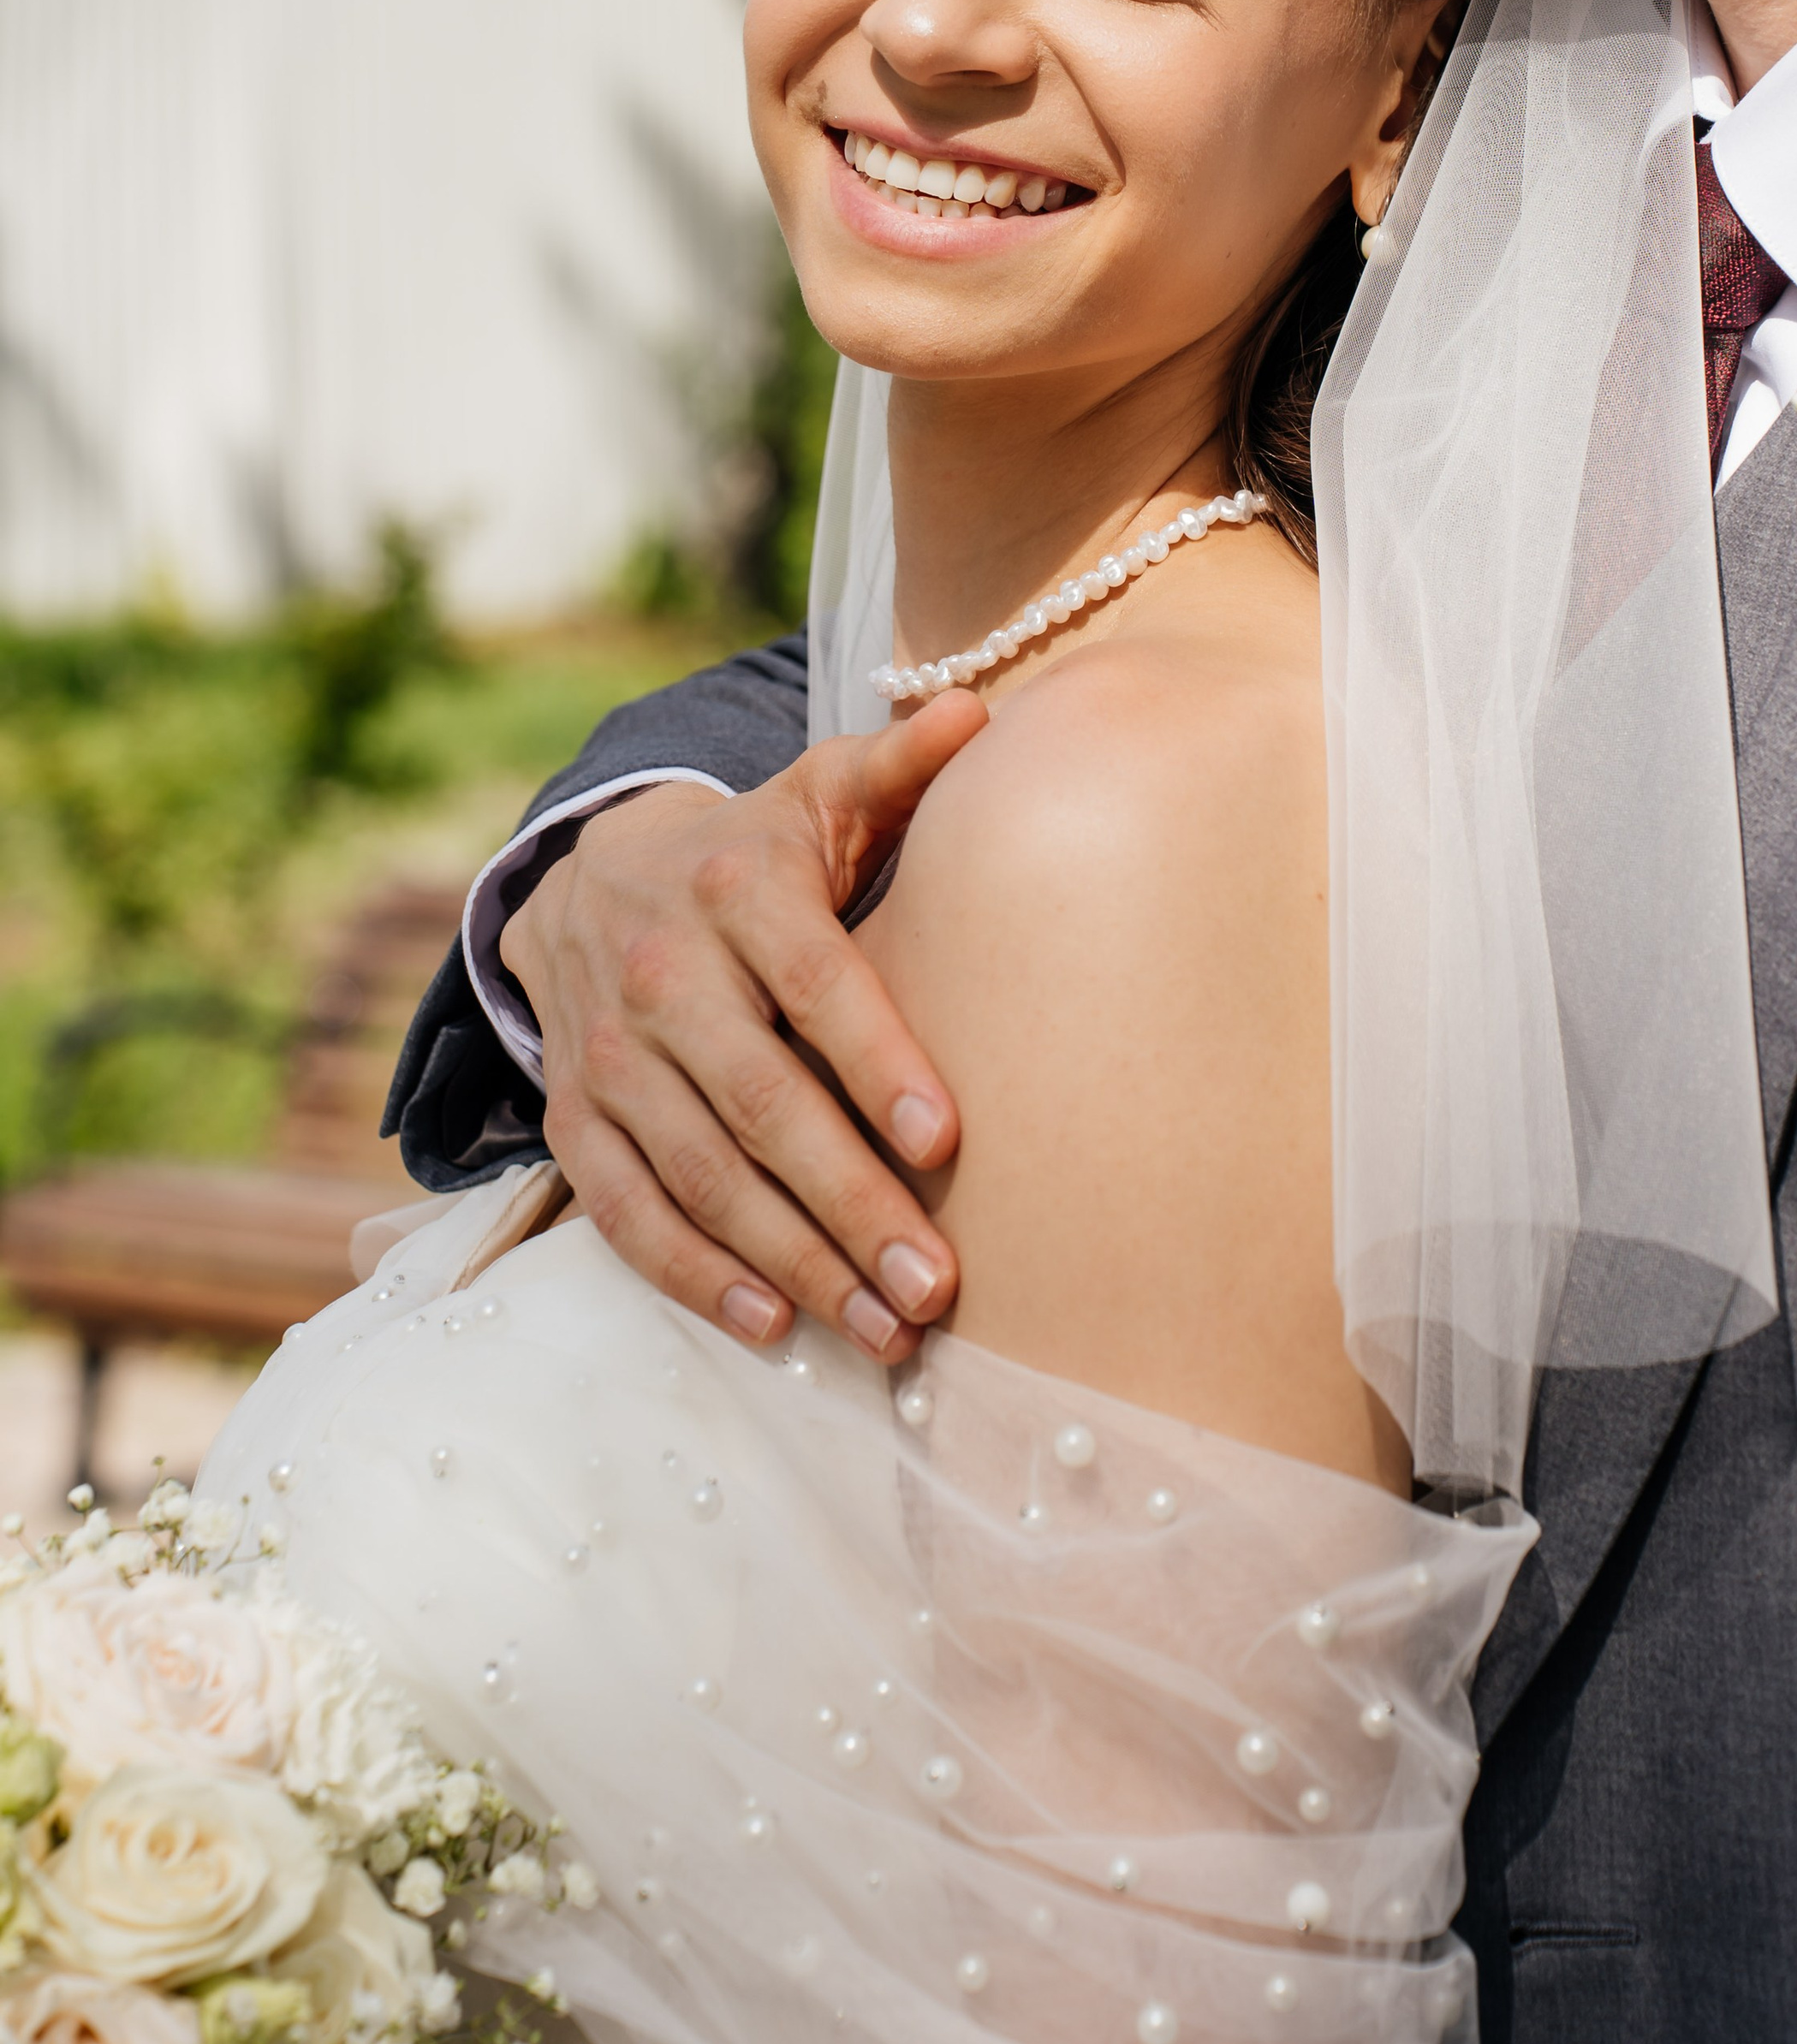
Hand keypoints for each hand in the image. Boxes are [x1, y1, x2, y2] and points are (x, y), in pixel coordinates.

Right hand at [506, 696, 988, 1361]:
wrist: (585, 877)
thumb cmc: (749, 850)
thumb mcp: (816, 794)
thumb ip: (898, 765)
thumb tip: (976, 711)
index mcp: (735, 886)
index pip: (816, 982)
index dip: (878, 1060)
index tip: (948, 1141)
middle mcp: (661, 972)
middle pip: (763, 1102)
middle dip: (852, 1202)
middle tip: (936, 1286)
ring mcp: (607, 1054)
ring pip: (703, 1174)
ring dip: (795, 1261)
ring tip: (885, 1331)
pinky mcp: (572, 1118)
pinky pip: (629, 1211)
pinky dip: (695, 1274)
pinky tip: (770, 1324)